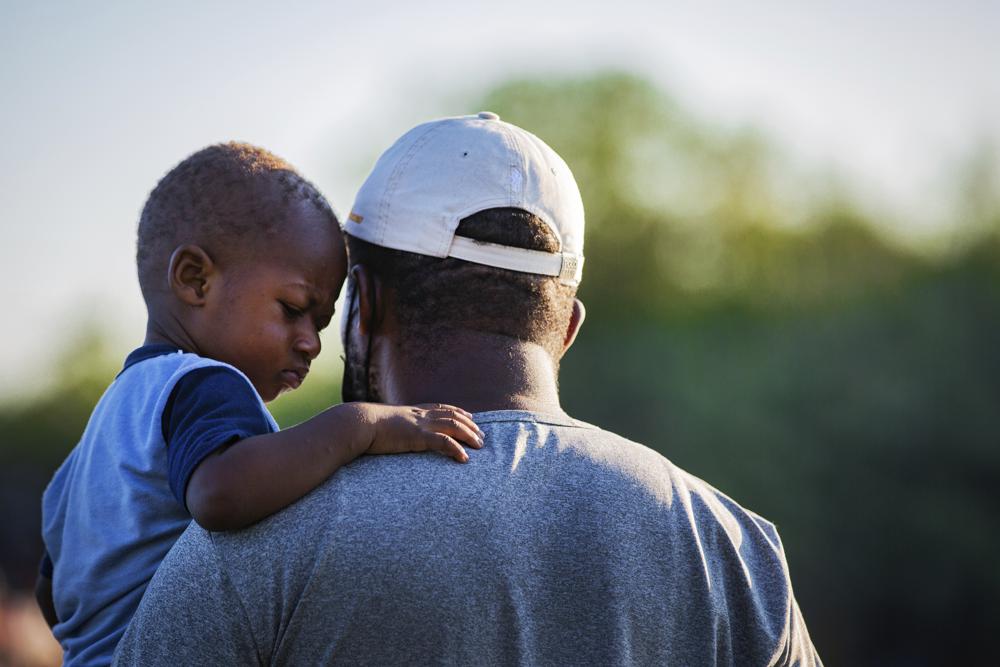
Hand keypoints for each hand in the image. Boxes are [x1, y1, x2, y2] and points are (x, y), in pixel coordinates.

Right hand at [361, 403, 483, 462]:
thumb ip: (391, 427)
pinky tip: (464, 458)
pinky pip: (443, 442)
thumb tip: (389, 433)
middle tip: (481, 435)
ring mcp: (420, 425)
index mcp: (412, 412)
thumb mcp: (381, 423)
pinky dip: (456, 449)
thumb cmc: (364, 426)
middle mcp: (419, 415)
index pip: (441, 407)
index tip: (470, 416)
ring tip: (480, 445)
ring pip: (453, 426)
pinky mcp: (417, 437)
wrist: (357, 423)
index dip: (457, 411)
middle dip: (469, 425)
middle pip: (452, 416)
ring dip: (469, 435)